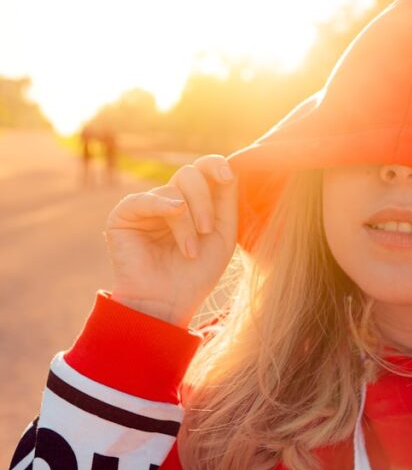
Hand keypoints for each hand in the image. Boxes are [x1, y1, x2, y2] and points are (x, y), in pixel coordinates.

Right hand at [104, 155, 237, 327]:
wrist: (167, 304)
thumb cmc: (196, 274)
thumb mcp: (223, 235)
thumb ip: (227, 201)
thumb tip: (229, 165)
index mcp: (194, 202)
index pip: (204, 169)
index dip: (215, 165)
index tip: (227, 176)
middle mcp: (170, 200)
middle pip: (190, 174)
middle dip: (204, 200)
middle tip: (207, 230)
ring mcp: (146, 206)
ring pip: (172, 188)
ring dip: (187, 220)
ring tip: (189, 250)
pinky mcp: (124, 216)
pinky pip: (143, 199)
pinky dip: (162, 205)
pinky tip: (175, 212)